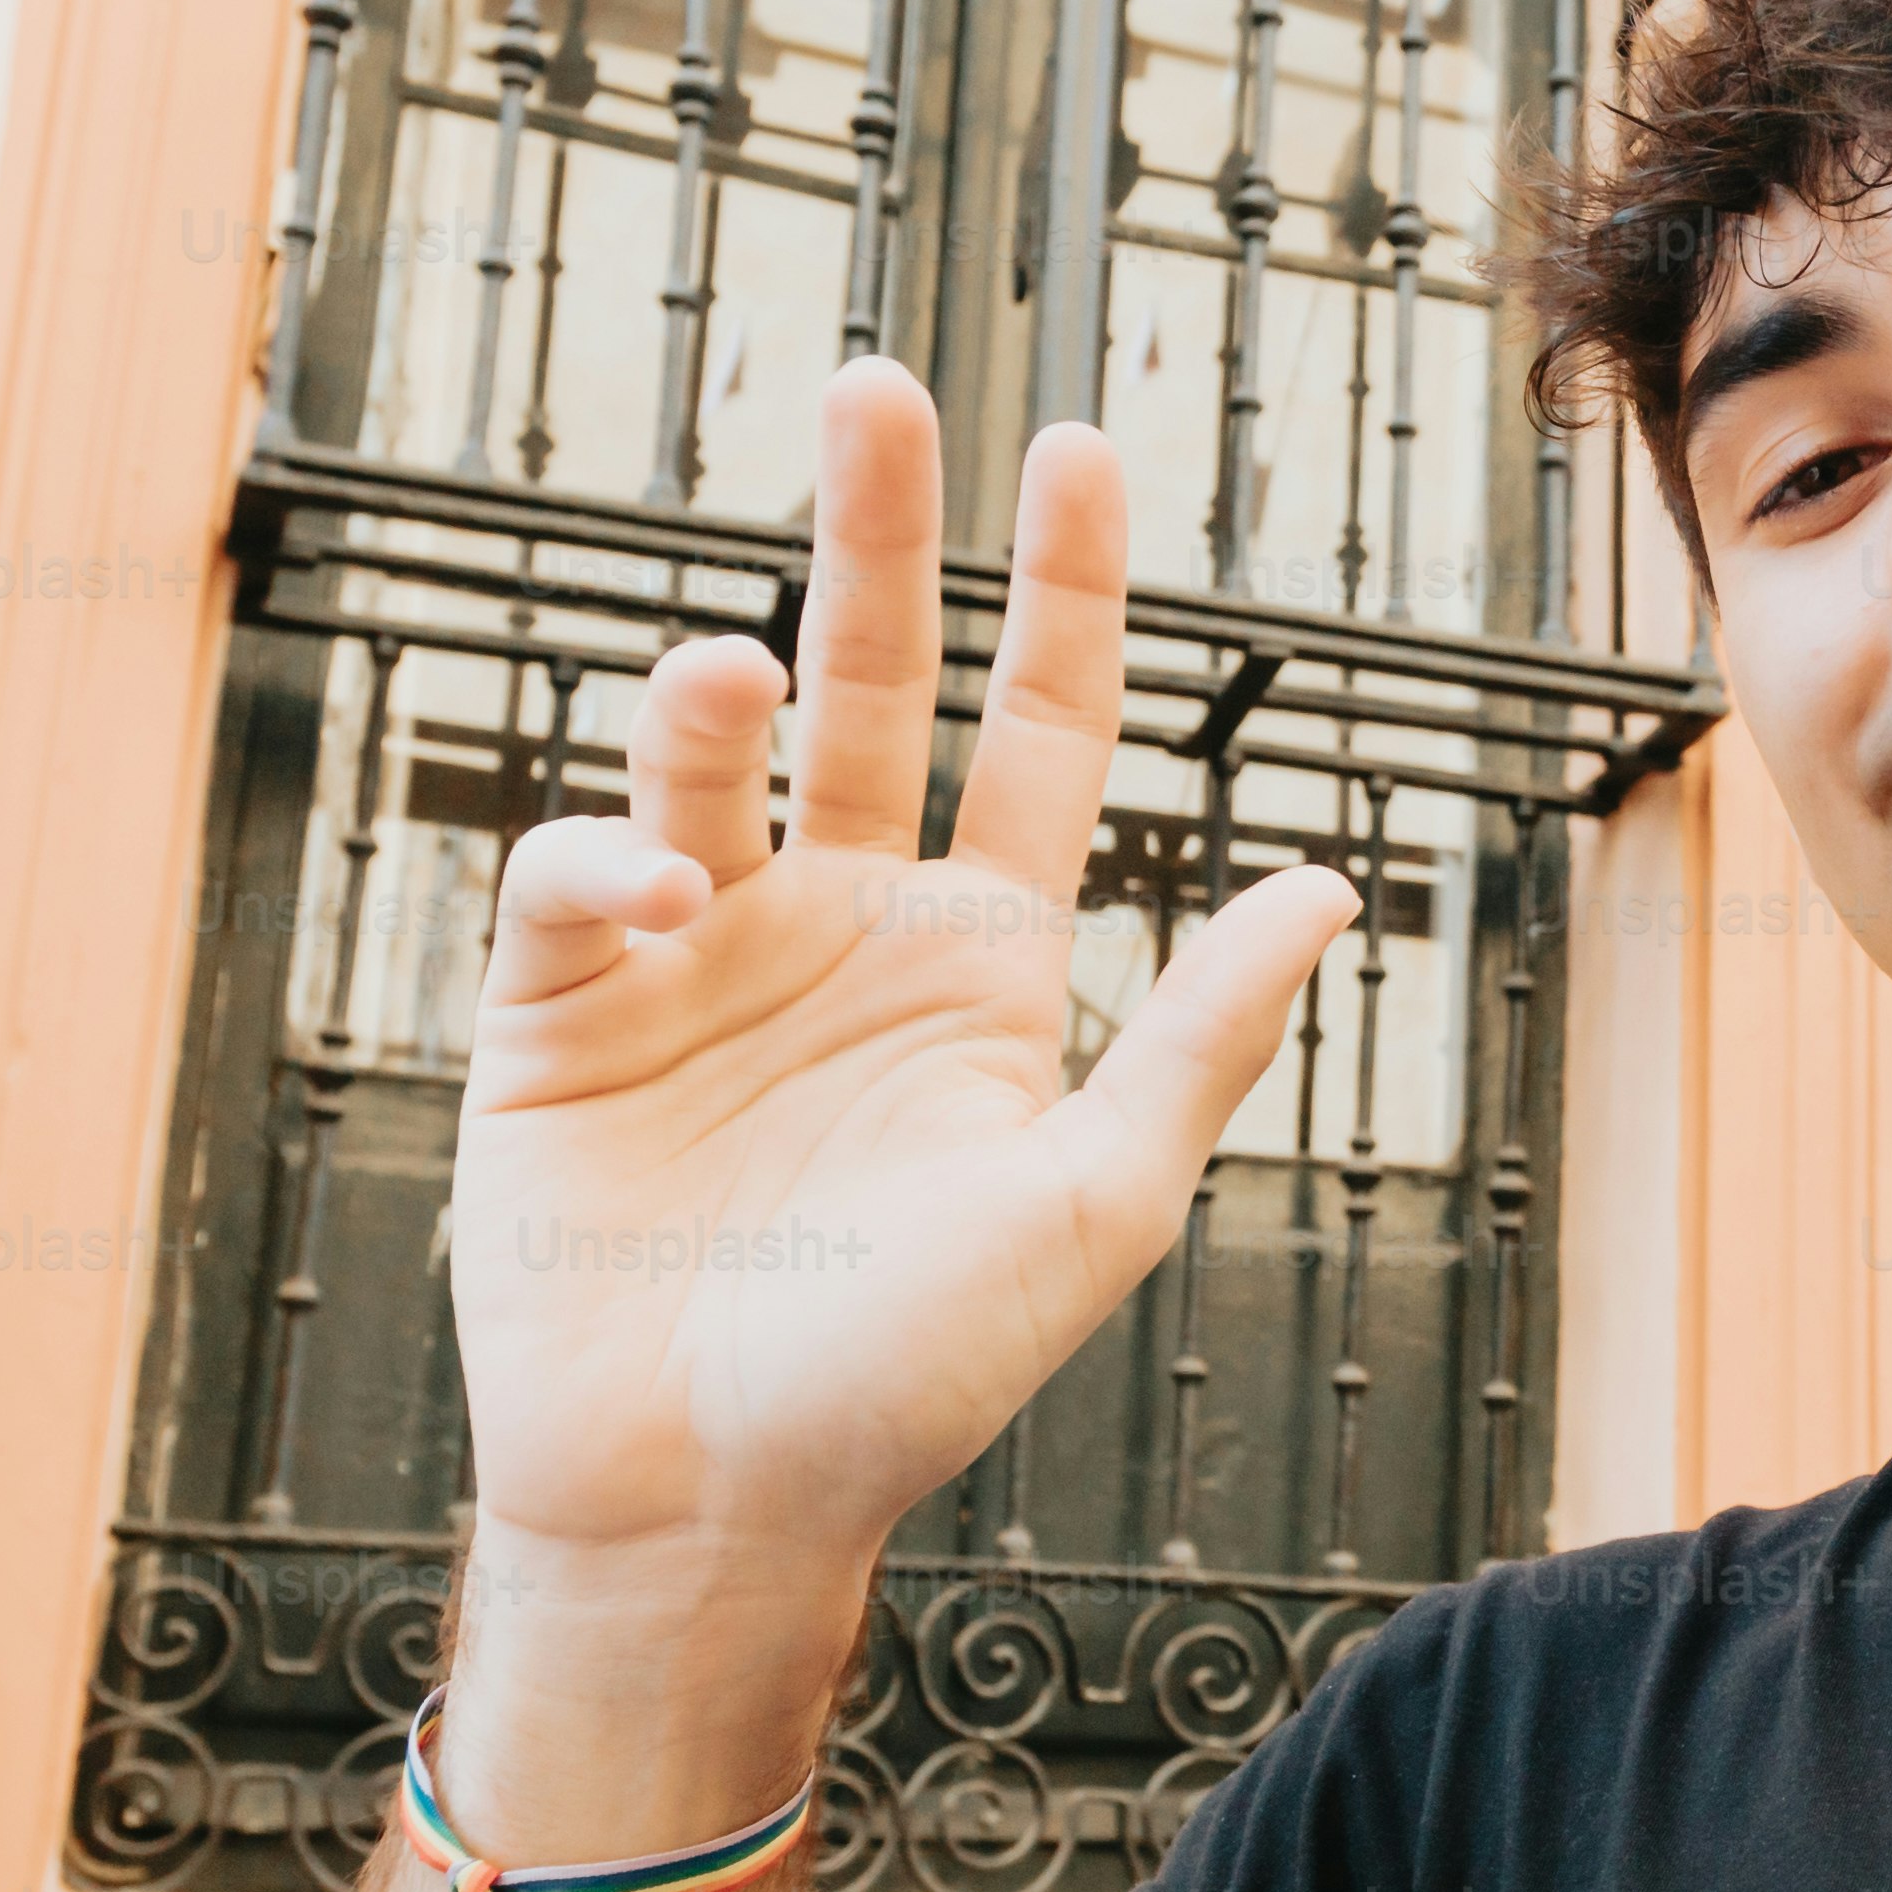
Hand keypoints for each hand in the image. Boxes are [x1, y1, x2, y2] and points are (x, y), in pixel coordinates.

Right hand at [447, 361, 1355, 1621]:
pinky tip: (652, 909)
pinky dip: (609, 862)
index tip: (1074, 445)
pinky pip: (578, 876)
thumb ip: (1199, 1037)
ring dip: (719, 692)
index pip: (1037, 732)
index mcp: (977, 958)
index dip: (1060, 592)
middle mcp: (838, 923)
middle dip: (873, 534)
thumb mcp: (1094, 1203)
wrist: (710, 1502)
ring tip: (733, 676)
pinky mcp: (558, 1010)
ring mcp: (695, 956)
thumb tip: (1333, 881)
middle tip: (873, 389)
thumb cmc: (912, 1381)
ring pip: (710, 753)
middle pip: (870, 679)